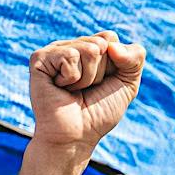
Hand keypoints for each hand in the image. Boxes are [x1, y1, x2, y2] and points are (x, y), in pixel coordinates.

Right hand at [28, 32, 145, 156]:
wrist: (76, 137)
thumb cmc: (99, 113)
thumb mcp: (127, 84)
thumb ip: (134, 58)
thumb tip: (111, 45)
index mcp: (88, 47)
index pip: (111, 37)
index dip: (114, 64)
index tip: (101, 83)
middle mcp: (70, 45)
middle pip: (101, 43)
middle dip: (101, 72)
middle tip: (86, 90)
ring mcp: (54, 51)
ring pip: (89, 49)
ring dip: (87, 78)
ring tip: (73, 90)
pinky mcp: (40, 59)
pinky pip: (70, 56)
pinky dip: (72, 78)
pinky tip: (60, 88)